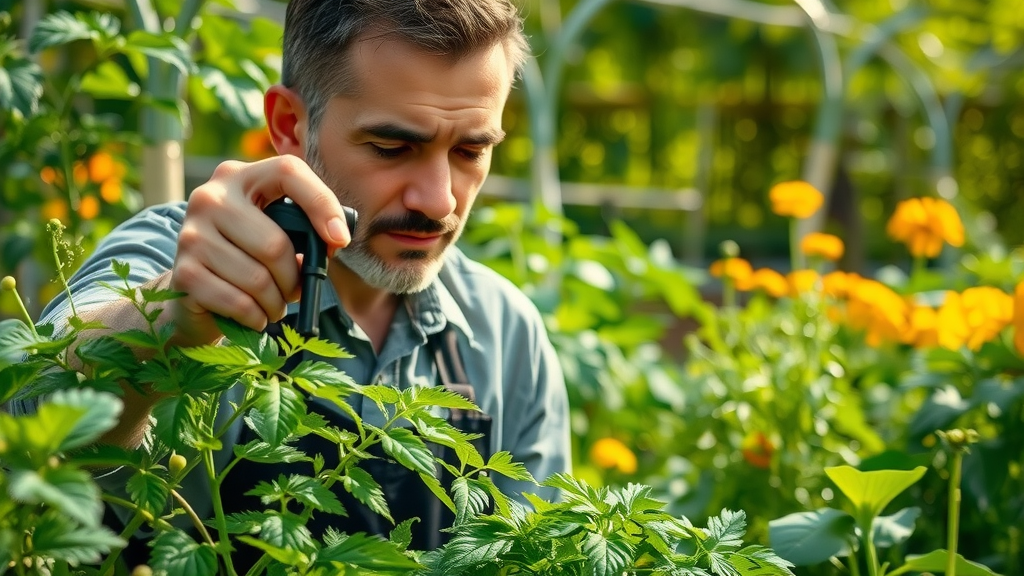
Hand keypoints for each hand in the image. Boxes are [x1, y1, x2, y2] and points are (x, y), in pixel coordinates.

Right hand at [167, 155, 351, 345]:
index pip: (288, 172)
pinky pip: (239, 303)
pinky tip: (255, 316)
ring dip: (276, 303)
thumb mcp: (275, 231)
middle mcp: (210, 197)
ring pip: (258, 280)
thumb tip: (334, 240)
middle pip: (275, 244)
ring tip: (273, 305)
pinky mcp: (183, 273)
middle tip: (294, 291)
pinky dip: (257, 317)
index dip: (322, 204)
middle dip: (294, 279)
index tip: (340, 240)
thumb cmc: (248, 257)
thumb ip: (305, 227)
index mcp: (240, 177)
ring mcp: (191, 234)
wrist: (193, 290)